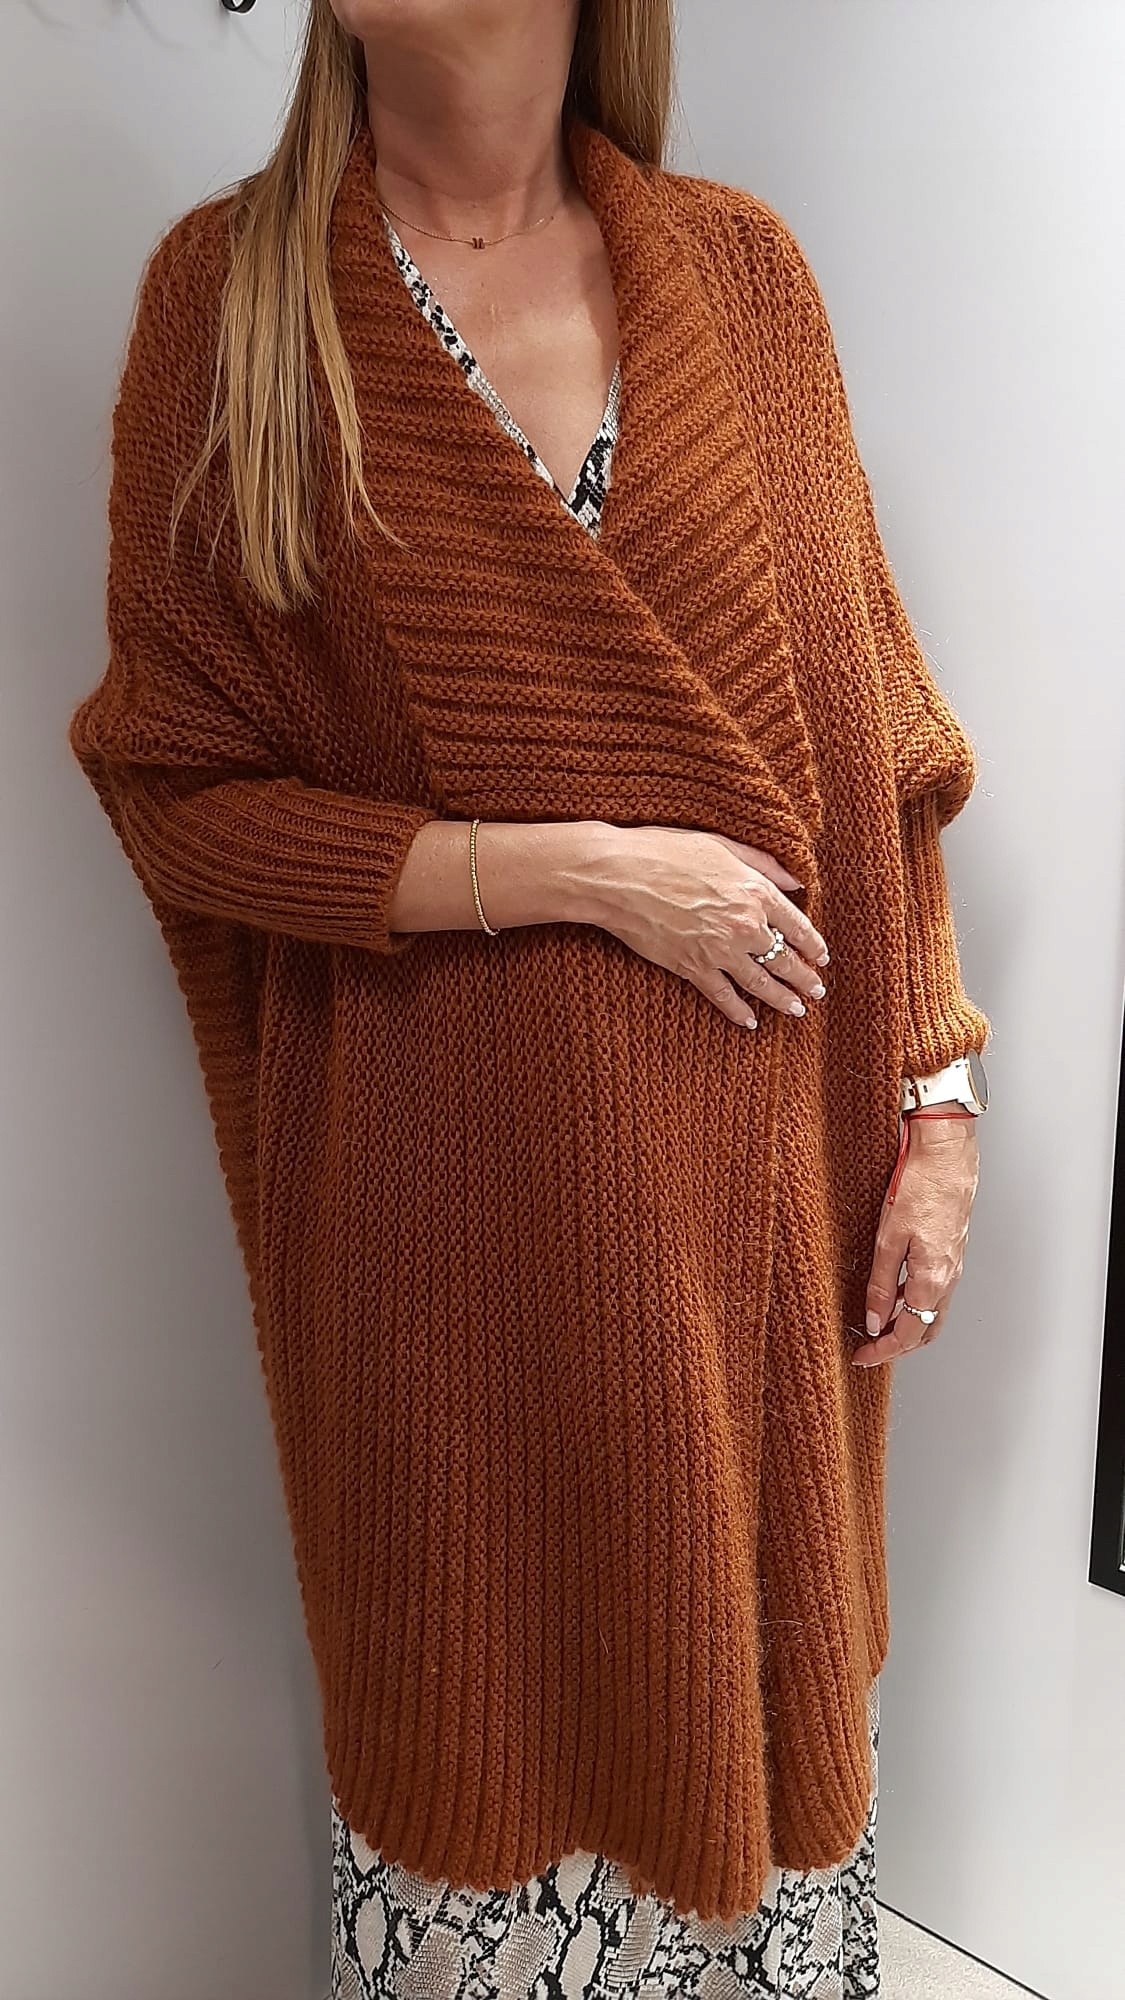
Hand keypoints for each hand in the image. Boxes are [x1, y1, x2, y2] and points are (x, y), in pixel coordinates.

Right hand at [572, 822, 829, 1028]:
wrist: (619, 876)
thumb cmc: (665, 851)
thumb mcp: (721, 845)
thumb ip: (762, 864)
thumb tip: (795, 882)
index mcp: (755, 891)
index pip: (798, 925)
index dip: (814, 944)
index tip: (822, 957)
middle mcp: (744, 925)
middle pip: (785, 959)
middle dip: (804, 978)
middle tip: (817, 990)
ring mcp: (719, 950)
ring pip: (761, 983)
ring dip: (782, 1000)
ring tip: (798, 1010)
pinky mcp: (693, 968)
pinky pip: (723, 996)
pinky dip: (737, 1012)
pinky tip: (750, 1021)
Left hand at [852, 1111, 979, 1366]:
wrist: (948, 1155)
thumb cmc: (921, 1187)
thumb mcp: (888, 1238)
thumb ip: (882, 1284)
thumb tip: (875, 1321)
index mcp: (933, 1280)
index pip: (909, 1333)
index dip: (884, 1351)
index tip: (862, 1357)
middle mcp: (949, 1279)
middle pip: (926, 1331)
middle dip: (898, 1346)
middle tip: (870, 1350)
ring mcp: (954, 1266)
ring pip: (933, 1313)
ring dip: (909, 1328)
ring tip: (880, 1328)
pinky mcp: (952, 1252)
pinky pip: (936, 1293)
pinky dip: (917, 1305)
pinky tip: (897, 1295)